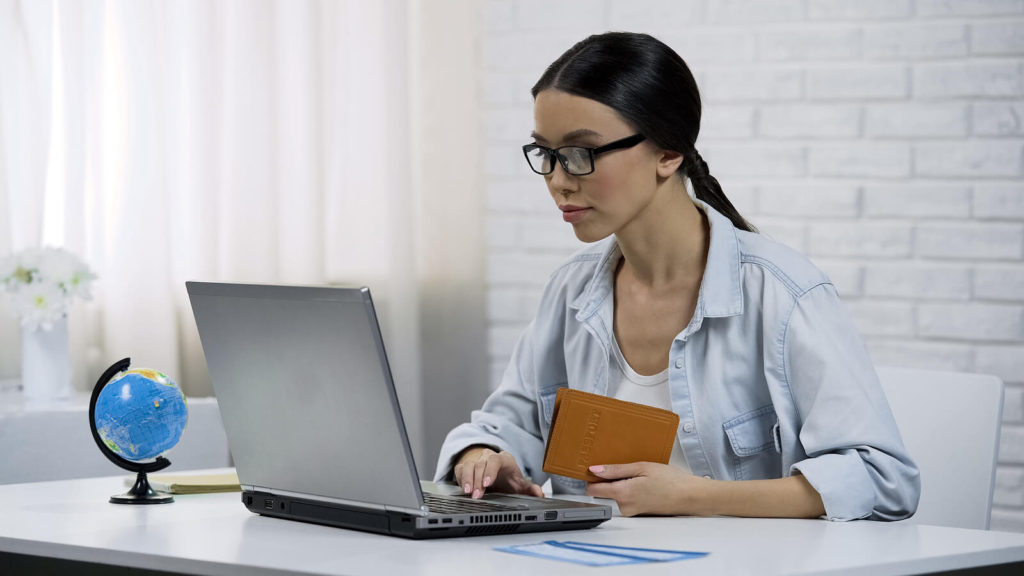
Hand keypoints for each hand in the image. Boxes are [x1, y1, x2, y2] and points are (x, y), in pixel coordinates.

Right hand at [453, 446, 543, 498]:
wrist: (497, 472)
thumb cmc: (509, 478)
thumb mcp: (520, 484)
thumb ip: (530, 489)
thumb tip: (540, 494)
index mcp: (504, 459)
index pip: (495, 460)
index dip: (490, 471)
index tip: (487, 483)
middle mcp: (489, 457)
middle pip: (480, 464)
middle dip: (477, 480)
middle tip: (477, 495)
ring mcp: (477, 460)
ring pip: (469, 465)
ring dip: (467, 479)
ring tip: (468, 492)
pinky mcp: (466, 466)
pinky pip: (460, 469)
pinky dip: (460, 479)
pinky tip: (463, 489)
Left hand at [585, 462, 709, 516]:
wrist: (689, 496)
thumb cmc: (670, 480)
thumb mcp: (641, 467)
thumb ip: (615, 470)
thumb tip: (594, 470)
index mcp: (622, 494)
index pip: (592, 490)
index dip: (591, 478)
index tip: (595, 468)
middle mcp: (624, 507)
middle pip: (603, 493)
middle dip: (608, 480)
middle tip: (625, 469)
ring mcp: (631, 512)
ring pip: (615, 496)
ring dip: (621, 485)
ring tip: (638, 476)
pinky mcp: (637, 513)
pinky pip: (625, 501)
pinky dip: (629, 491)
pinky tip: (643, 484)